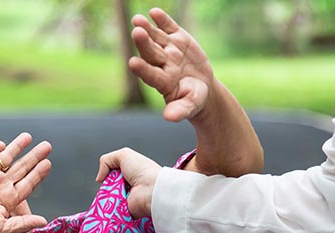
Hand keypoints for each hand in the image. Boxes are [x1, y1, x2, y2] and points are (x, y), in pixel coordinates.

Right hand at [0, 133, 51, 232]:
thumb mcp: (2, 228)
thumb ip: (23, 223)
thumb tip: (44, 222)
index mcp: (8, 199)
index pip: (28, 183)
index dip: (38, 173)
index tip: (48, 163)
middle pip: (21, 167)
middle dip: (34, 157)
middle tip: (47, 146)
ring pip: (6, 157)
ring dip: (18, 147)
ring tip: (29, 136)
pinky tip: (3, 143)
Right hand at [96, 148, 160, 218]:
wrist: (152, 190)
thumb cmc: (142, 170)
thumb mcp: (123, 155)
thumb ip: (106, 160)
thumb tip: (99, 178)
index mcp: (130, 174)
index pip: (111, 175)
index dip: (107, 175)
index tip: (106, 176)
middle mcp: (128, 187)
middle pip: (107, 188)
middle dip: (105, 187)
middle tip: (108, 186)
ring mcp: (125, 200)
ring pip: (107, 200)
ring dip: (105, 197)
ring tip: (110, 195)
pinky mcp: (124, 212)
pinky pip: (110, 212)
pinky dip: (107, 209)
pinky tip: (109, 205)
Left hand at [129, 8, 218, 122]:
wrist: (201, 87)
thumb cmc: (193, 99)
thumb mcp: (190, 106)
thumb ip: (179, 110)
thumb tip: (169, 117)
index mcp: (163, 81)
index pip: (150, 75)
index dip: (143, 69)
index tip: (133, 63)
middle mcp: (162, 64)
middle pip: (151, 52)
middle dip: (143, 42)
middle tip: (136, 32)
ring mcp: (169, 50)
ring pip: (156, 37)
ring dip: (147, 28)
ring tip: (138, 20)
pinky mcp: (178, 39)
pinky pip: (169, 27)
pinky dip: (163, 20)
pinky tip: (154, 12)